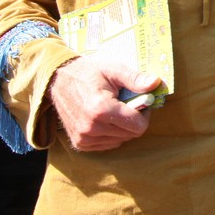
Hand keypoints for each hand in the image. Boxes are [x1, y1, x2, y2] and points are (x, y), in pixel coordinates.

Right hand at [48, 56, 162, 151]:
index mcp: (101, 109)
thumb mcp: (114, 69)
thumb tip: (156, 83)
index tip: (141, 102)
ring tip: (115, 109)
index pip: (138, 126)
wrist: (59, 81)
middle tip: (128, 104)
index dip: (145, 114)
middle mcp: (91, 128)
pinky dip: (112, 134)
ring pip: (121, 141)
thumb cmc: (90, 73)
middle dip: (135, 119)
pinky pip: (108, 145)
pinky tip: (106, 119)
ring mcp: (84, 138)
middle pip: (131, 134)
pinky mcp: (80, 144)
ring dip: (123, 127)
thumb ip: (135, 78)